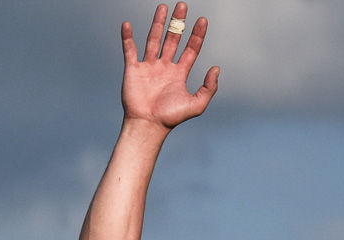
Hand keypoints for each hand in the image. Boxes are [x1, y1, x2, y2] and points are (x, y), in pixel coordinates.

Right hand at [120, 4, 217, 130]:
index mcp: (179, 73)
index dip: (197, 35)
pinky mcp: (133, 69)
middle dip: (178, 22)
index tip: (202, 20)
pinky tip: (127, 25)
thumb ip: (209, 88)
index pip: (190, 49)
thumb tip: (216, 68)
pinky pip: (129, 50)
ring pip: (154, 39)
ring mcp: (148, 67)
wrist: (148, 125)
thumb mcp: (197, 104)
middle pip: (173, 39)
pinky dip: (127, 37)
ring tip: (163, 7)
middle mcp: (164, 67)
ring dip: (158, 23)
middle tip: (183, 5)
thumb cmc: (171, 118)